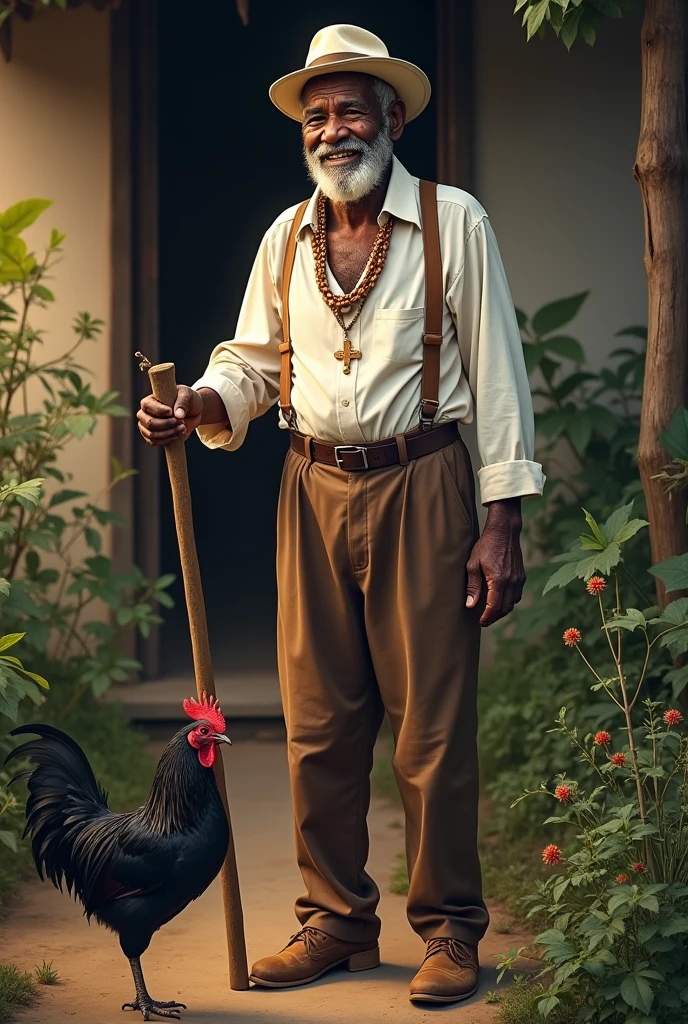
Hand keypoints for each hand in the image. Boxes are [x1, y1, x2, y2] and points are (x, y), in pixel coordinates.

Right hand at [137, 385, 202, 445]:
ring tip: (182, 427)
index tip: (171, 412)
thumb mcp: (187, 395)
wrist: (193, 413)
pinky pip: (155, 442)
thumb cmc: (187, 400)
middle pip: (149, 422)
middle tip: (180, 421)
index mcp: (151, 400)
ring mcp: (148, 426)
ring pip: (152, 434)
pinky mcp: (153, 437)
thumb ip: (182, 402)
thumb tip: (178, 415)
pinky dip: (167, 440)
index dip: (158, 411)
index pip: (146, 405)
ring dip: (169, 433)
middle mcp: (146, 413)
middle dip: (166, 424)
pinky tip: (178, 434)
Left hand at [465, 498, 524, 626]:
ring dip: (502, 610)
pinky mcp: (522, 576)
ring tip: (491, 612)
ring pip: (513, 603)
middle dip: (494, 617)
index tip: (481, 622)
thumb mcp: (473, 564)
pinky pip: (517, 595)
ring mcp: (518, 579)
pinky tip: (500, 600)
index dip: (488, 617)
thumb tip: (471, 605)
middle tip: (484, 620)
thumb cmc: (486, 546)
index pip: (494, 606)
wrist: (504, 531)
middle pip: (505, 608)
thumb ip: (473, 586)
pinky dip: (509, 601)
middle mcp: (511, 582)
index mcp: (498, 580)